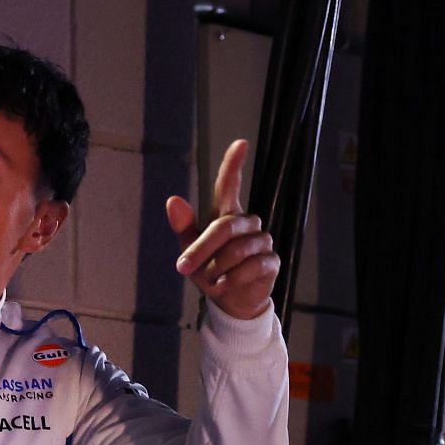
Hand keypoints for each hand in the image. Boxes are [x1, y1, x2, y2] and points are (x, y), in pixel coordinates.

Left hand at [166, 139, 279, 321]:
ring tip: (211, 280)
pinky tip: (224, 285)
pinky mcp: (271, 261)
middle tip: (183, 267)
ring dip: (217, 268)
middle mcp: (247, 224)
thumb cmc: (210, 271)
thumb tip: (173, 200)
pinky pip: (251, 266)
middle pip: (225, 226)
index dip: (233, 165)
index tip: (240, 143)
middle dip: (202, 249)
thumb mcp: (190, 252)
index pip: (229, 185)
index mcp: (226, 216)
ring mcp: (262, 242)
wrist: (230, 301)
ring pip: (237, 249)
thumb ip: (183, 227)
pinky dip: (232, 278)